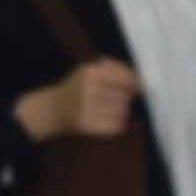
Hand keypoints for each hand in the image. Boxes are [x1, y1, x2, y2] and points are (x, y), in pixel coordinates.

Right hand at [14, 58, 141, 141]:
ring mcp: (86, 109)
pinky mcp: (86, 125)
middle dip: (127, 98)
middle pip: (125, 96)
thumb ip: (115, 69)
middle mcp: (87, 89)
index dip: (136, 84)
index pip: (125, 78)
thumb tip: (141, 81)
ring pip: (122, 111)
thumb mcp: (90, 69)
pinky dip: (118, 123)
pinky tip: (109, 118)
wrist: (54, 108)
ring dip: (122, 111)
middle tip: (118, 98)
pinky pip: (116, 126)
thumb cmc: (78, 87)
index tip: (140, 87)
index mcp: (90, 72)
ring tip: (110, 108)